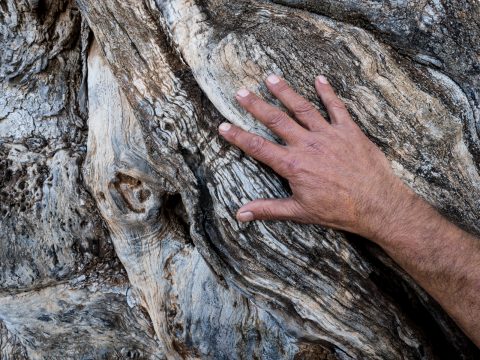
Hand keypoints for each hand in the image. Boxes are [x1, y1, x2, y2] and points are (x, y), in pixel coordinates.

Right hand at [218, 74, 413, 238]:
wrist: (377, 204)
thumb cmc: (338, 210)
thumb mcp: (299, 212)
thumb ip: (268, 209)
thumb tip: (240, 214)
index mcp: (293, 165)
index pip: (258, 147)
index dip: (238, 136)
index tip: (223, 126)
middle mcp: (307, 145)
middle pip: (276, 120)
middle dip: (256, 105)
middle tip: (241, 92)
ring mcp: (328, 135)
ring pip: (302, 108)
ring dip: (285, 92)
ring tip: (271, 78)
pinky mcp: (349, 131)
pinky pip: (337, 107)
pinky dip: (328, 92)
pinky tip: (319, 79)